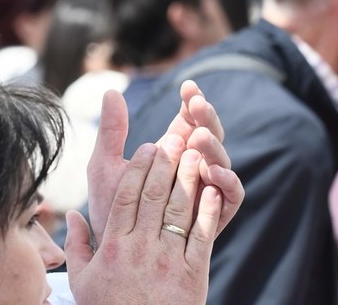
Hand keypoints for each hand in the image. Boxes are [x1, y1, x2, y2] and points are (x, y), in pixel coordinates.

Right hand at [66, 138, 221, 304]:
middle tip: (172, 138)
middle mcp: (140, 248)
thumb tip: (73, 215)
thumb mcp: (82, 280)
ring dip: (186, 178)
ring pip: (177, 209)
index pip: (126, 196)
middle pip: (153, 195)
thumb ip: (76, 245)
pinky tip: (212, 189)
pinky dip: (208, 210)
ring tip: (192, 154)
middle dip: (164, 163)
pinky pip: (202, 235)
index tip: (146, 148)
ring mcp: (168, 259)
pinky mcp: (192, 274)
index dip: (138, 168)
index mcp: (113, 245)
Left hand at [86, 82, 242, 238]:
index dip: (192, 103)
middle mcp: (193, 168)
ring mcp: (206, 191)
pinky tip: (214, 172)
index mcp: (171, 152)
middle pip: (209, 136)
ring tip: (199, 136)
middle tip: (197, 104)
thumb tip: (111, 91)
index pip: (189, 120)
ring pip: (222, 162)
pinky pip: (231, 197)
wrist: (114, 251)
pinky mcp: (214, 216)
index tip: (187, 87)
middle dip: (206, 118)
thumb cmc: (110, 209)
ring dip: (214, 147)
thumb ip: (112, 132)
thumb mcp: (106, 166)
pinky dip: (227, 182)